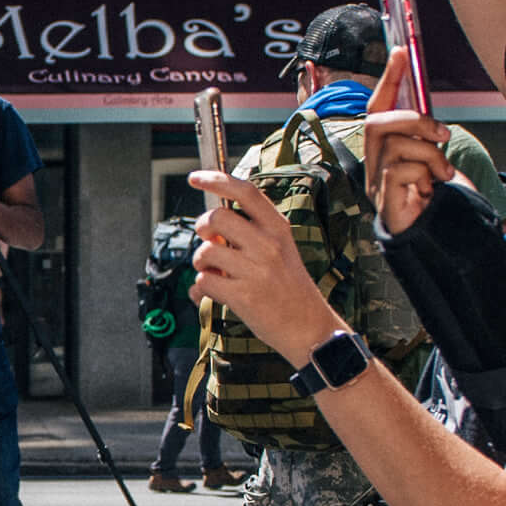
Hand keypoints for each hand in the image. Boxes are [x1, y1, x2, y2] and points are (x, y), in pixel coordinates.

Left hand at [187, 168, 335, 356]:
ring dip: (201, 264)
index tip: (195, 177)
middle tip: (210, 242)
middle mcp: (268, 245)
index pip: (246, 192)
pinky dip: (199, 290)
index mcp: (278, 229)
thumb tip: (211, 223)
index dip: (216, 179)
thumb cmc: (290, 288)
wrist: (309, 328)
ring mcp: (256, 270)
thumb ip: (251, 233)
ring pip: (205, 251)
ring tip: (216, 275)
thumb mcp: (281, 250)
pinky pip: (203, 281)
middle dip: (202, 228)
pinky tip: (210, 295)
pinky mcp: (243, 296)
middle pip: (216, 217)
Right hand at [356, 49, 459, 234]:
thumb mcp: (434, 158)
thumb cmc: (435, 198)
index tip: (400, 52)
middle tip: (442, 133)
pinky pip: (401, 170)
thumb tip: (429, 111)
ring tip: (443, 172)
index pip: (378, 106)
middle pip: (378, 122)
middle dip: (413, 120)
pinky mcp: (384, 200)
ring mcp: (375, 181)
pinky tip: (432, 189)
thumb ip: (426, 135)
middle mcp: (374, 161)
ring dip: (429, 153)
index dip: (388, 79)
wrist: (439, 239)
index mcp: (385, 148)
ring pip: (395, 144)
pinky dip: (424, 174)